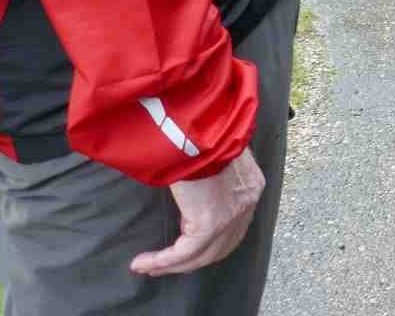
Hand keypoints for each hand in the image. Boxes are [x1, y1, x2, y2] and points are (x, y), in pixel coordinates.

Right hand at [129, 148, 263, 276]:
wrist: (197, 127)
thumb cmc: (198, 135)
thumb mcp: (212, 157)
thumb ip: (211, 178)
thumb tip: (196, 194)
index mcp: (251, 186)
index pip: (234, 227)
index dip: (209, 243)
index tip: (182, 250)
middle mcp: (247, 202)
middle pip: (221, 246)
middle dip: (191, 261)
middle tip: (161, 266)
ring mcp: (232, 214)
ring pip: (202, 254)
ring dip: (172, 265)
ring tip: (148, 267)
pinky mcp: (211, 222)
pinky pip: (185, 253)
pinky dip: (162, 261)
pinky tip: (142, 263)